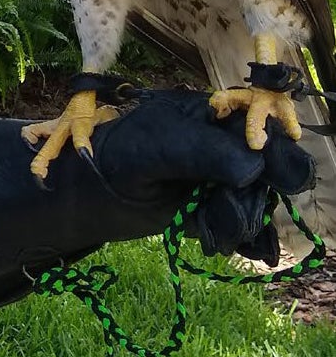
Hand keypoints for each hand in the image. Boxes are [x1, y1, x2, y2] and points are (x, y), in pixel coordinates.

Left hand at [89, 90, 313, 257]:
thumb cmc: (114, 155)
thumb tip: (254, 168)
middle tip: (220, 207)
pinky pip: (240, 226)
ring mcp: (223, 180)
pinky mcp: (214, 211)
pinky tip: (217, 241)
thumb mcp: (154, 146)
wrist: (85, 195)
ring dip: (238, 218)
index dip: (272, 154)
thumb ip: (201, 151)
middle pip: (271, 169)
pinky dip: (233, 236)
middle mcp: (227, 146)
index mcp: (216, 115)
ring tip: (204, 222)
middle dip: (253, 193)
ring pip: (257, 201)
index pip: (263, 130)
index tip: (254, 178)